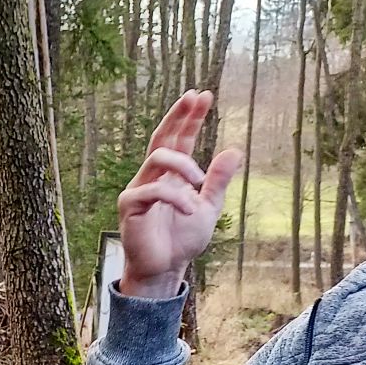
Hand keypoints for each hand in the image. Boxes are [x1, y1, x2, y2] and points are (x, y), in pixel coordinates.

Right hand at [116, 91, 242, 301]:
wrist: (166, 269)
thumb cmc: (182, 240)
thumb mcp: (209, 207)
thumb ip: (218, 181)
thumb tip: (235, 150)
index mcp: (172, 176)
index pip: (179, 139)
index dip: (189, 117)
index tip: (202, 95)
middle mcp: (153, 177)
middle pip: (162, 137)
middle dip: (178, 116)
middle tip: (194, 97)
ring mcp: (139, 189)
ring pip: (157, 158)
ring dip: (184, 165)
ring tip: (199, 182)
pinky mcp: (130, 206)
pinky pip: (153, 190)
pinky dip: (177, 197)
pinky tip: (190, 208)